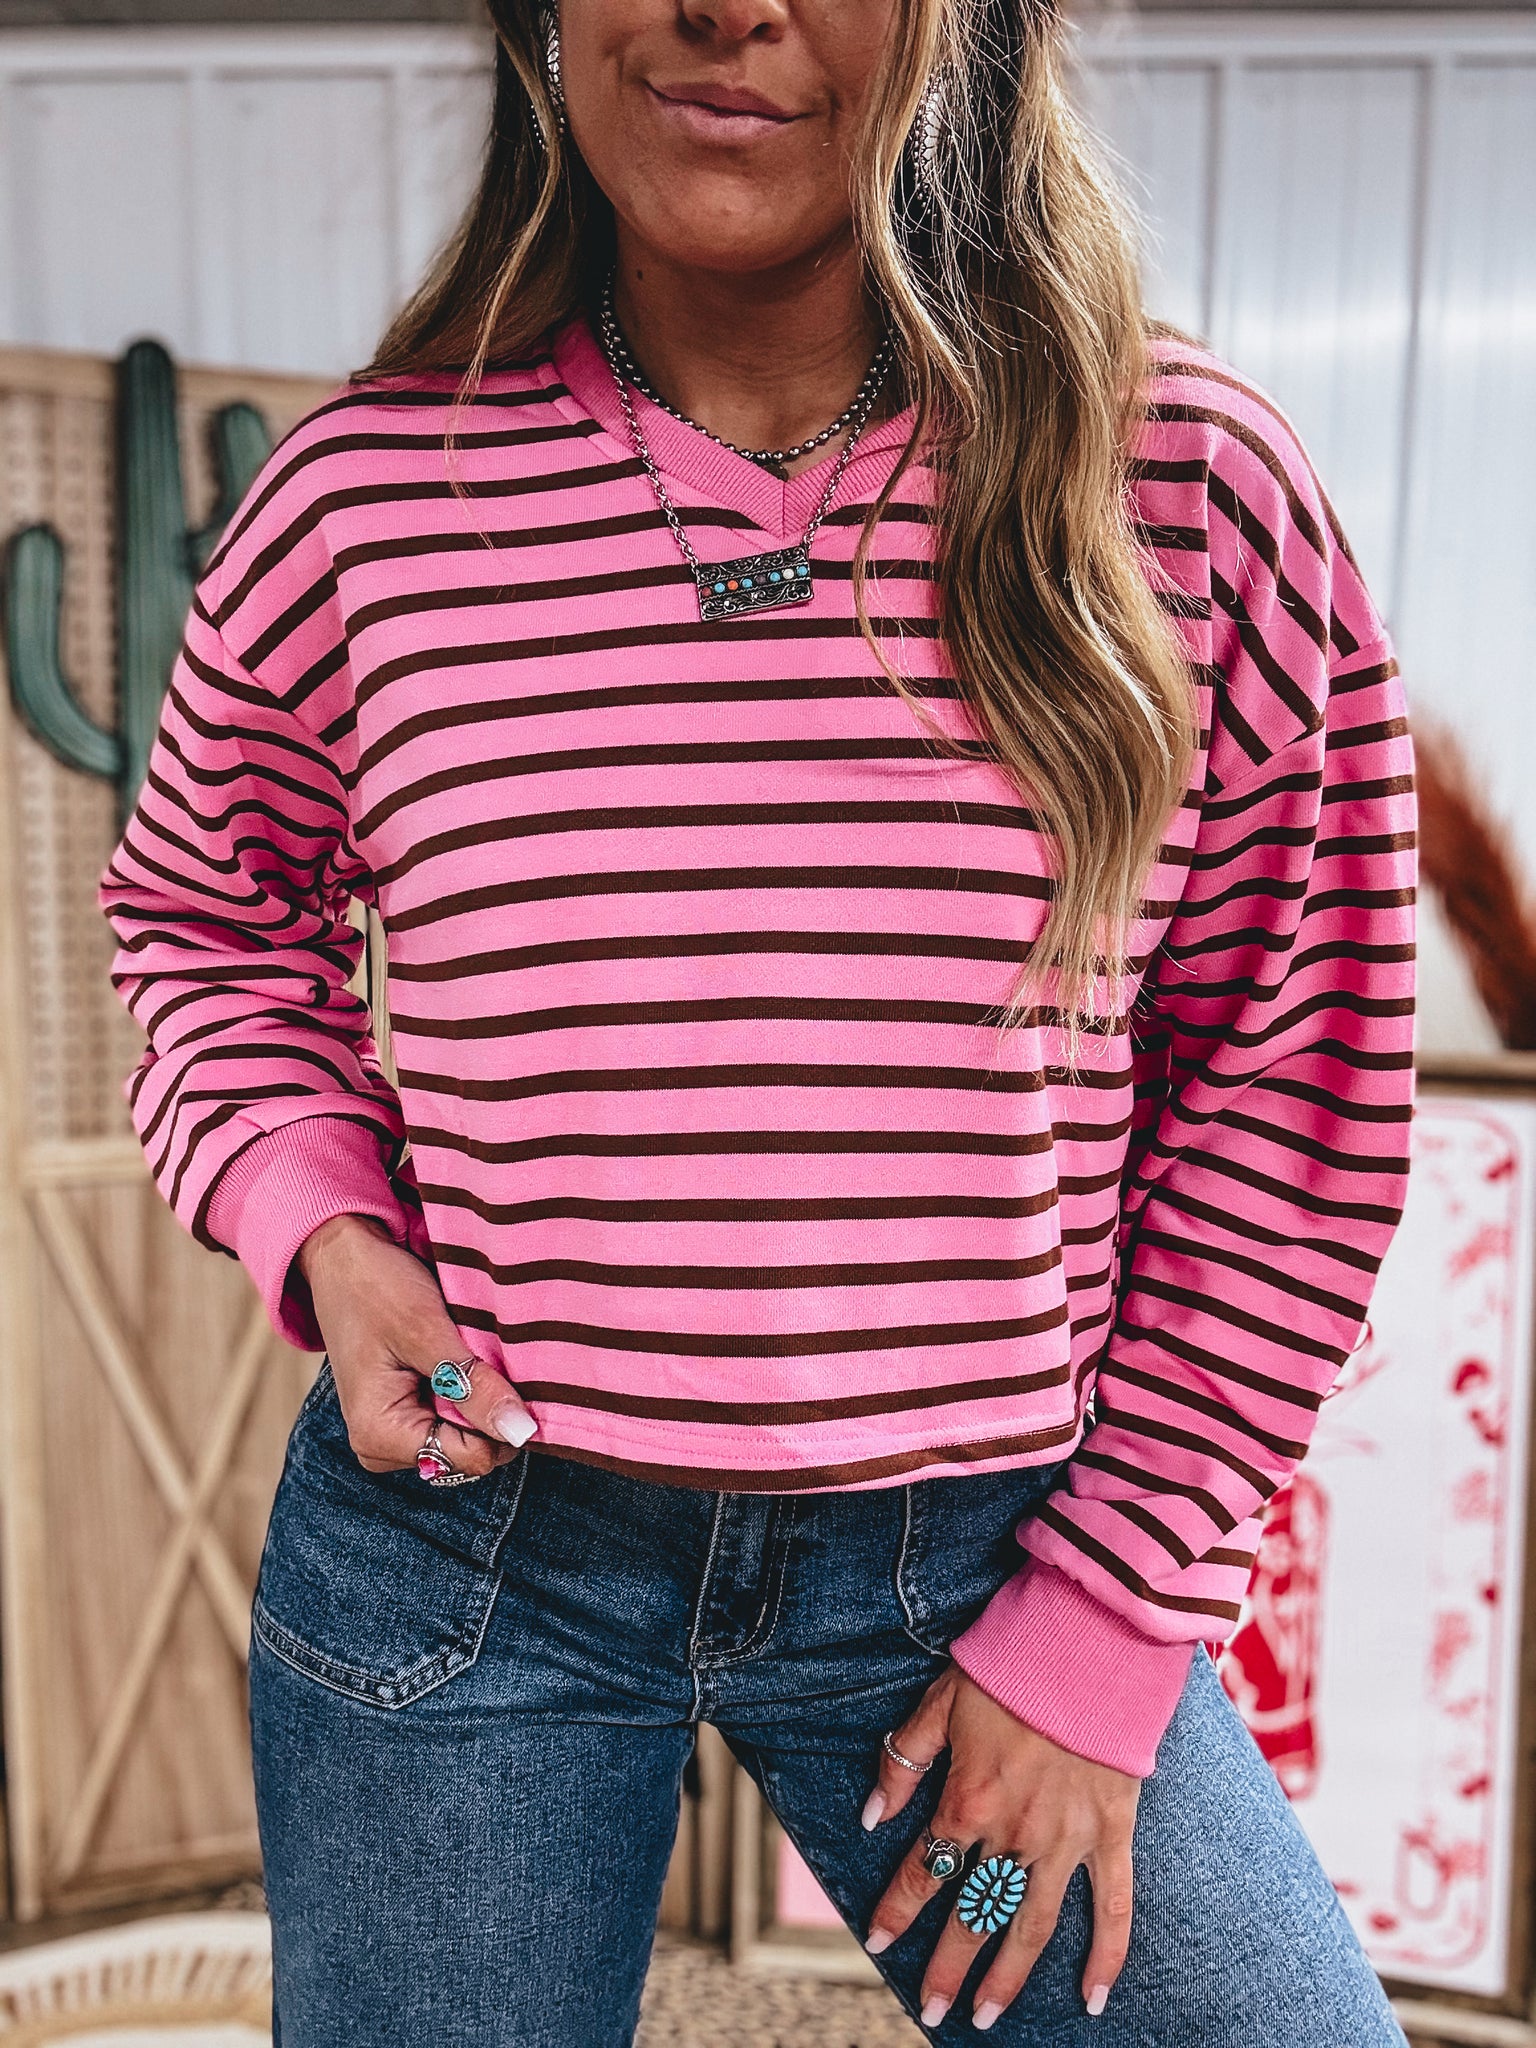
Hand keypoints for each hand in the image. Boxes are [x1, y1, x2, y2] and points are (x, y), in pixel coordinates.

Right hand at [298, 1213, 537, 1478]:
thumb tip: (521, 1431)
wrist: (342, 1258)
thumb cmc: (375, 1287)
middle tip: (482, 1355)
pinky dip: (472, 1390)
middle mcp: (384, 1447)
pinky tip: (462, 1357)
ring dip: (482, 1396)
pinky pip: (459, 1417)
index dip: (499, 1420)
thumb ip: (474, 1387)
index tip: (502, 1372)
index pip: (471, 1457)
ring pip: (471, 1435)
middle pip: (473, 1451)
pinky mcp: (408, 1415)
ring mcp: (396, 1433)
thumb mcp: (427, 1331)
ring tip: (467, 1352)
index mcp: (380, 1436)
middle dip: (490, 1408)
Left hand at [863, 1666, 1138, 2030]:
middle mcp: (1015, 1831)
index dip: (898, 1909)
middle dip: (948, 1967)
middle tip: (931, 2012)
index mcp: (969, 1799)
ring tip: (987, 2017)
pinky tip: (1092, 1998)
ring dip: (1009, 1976)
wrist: (1088, 1643)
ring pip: (1032, 1925)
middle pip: (974, 1914)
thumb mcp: (941, 1702)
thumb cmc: (1010, 1666)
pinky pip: (1113, 1906)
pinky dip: (1107, 1956)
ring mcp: (1066, 1838)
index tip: (878, 1942)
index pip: (924, 1870)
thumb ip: (904, 1760)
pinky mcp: (1111, 1833)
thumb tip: (872, 1815)